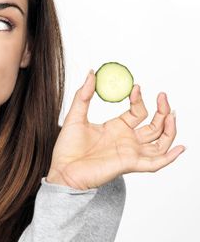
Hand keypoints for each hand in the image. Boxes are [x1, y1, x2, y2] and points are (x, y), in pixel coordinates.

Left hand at [47, 70, 185, 189]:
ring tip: (172, 114)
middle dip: (162, 111)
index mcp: (116, 128)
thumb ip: (83, 95)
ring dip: (170, 129)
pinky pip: (155, 163)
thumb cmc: (67, 147)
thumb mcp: (75, 116)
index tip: (136, 86)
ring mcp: (130, 153)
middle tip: (163, 96)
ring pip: (160, 143)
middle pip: (155, 126)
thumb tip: (91, 73)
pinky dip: (170, 157)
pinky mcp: (129, 164)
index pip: (138, 112)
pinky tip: (179, 147)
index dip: (139, 99)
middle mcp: (127, 140)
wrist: (62, 169)